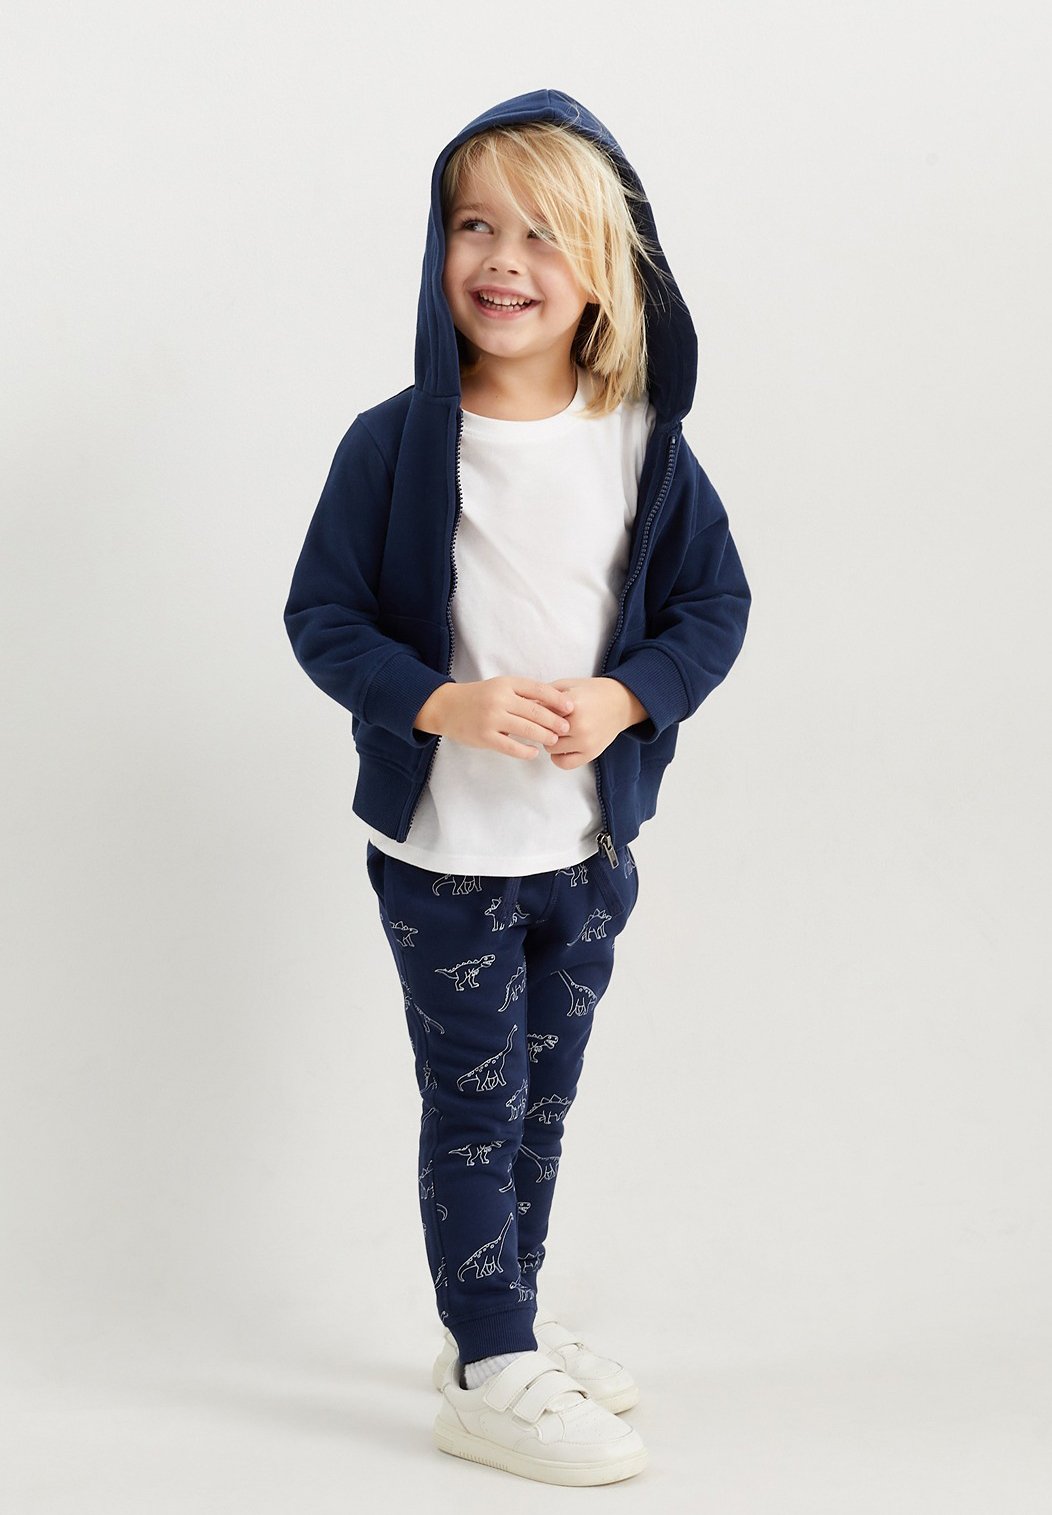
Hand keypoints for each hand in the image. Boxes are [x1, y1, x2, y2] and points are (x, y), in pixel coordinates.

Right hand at [413, 676, 575, 759]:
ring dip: (544, 736)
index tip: (571, 708)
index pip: (538, 690)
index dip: (557, 699)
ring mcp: (491, 718)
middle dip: (555, 721)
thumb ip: (522, 693)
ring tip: (554, 740)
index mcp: (506, 684)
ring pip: (526, 729)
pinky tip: (534, 752)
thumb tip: (554, 704)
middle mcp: (499, 699)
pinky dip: (525, 751)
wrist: (447, 707)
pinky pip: (511, 746)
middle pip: (535, 711)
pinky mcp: (485, 736)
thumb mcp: (500, 687)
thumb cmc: (479, 697)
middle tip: (567, 728)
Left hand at [543, 677, 648, 769]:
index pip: (541, 714)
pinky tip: (561, 747)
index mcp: (573, 704)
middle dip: (541, 727)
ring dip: (549, 741)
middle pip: (544, 732)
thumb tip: (522, 704)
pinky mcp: (591, 753)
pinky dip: (558, 757)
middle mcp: (580, 724)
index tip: (534, 712)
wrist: (621, 703)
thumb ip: (545, 693)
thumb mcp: (567, 684)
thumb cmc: (591, 692)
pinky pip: (564, 763)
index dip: (535, 713)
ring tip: (556, 733)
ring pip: (551, 748)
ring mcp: (586, 741)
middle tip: (545, 723)